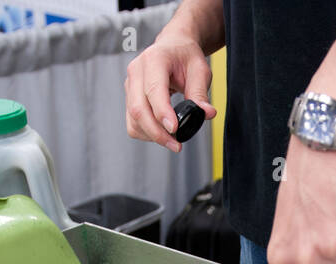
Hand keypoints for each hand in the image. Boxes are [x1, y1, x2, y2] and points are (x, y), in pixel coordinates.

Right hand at [124, 32, 216, 152]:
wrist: (173, 46)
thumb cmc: (186, 57)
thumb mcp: (200, 70)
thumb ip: (201, 92)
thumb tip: (206, 113)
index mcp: (155, 59)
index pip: (154, 89)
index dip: (162, 113)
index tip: (175, 130)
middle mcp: (137, 70)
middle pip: (139, 109)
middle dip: (157, 132)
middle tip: (177, 145)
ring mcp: (130, 84)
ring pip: (134, 119)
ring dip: (152, 135)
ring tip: (173, 141)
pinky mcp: (129, 96)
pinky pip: (132, 122)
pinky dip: (146, 133)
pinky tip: (162, 133)